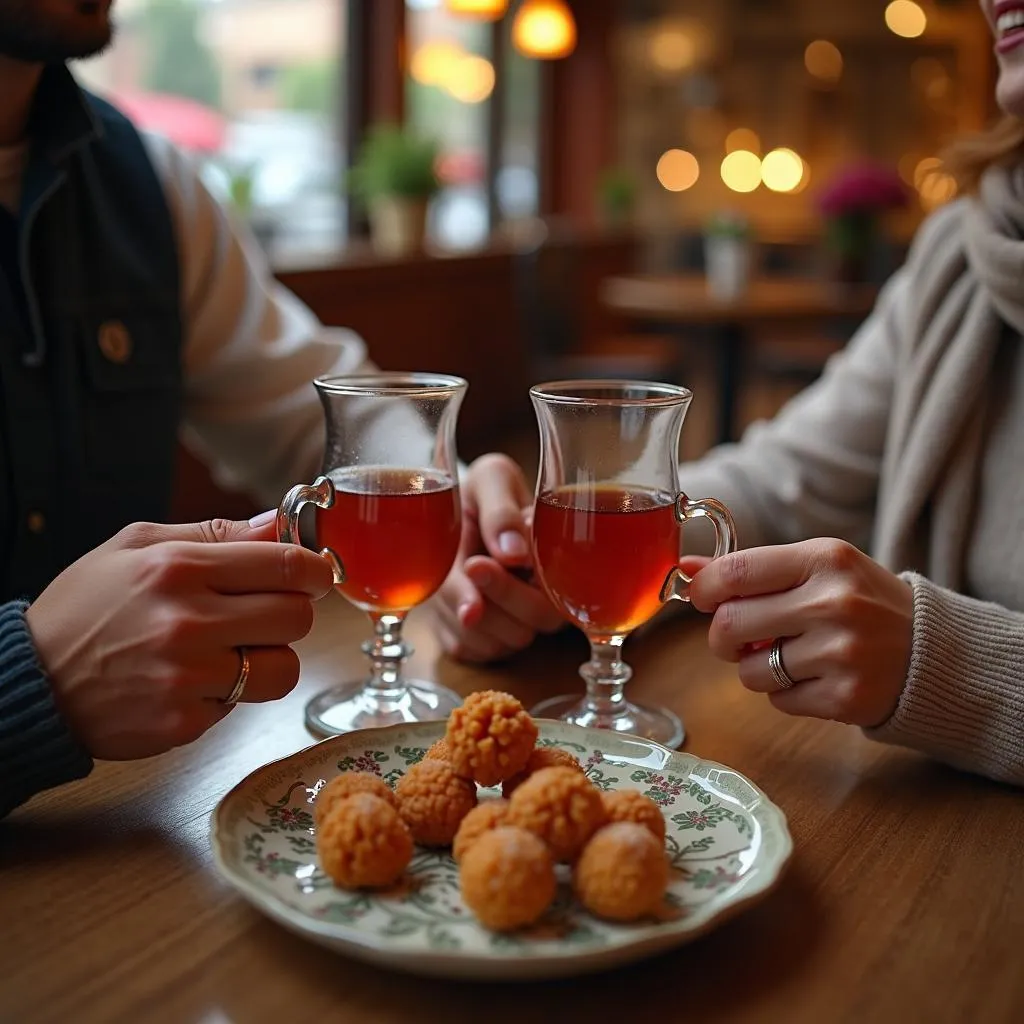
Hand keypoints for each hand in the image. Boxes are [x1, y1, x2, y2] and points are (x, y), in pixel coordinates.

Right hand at [26, 514, 333, 760]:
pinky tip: (193, 679)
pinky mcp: (184, 722)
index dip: (315, 569)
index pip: (287, 565)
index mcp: (178, 568)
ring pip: (284, 668)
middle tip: (269, 611)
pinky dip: (228, 692)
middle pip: (297, 617)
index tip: (315, 573)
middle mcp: (187, 622)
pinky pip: (242, 705)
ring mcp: (187, 677)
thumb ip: (214, 534)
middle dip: (294, 611)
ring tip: (235, 649)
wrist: (29, 681)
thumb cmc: (86, 606)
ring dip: (271, 658)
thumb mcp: (136, 546)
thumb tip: (279, 523)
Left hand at [430, 453, 562, 662]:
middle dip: (488, 603)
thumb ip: (503, 511)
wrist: (457, 506)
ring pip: (493, 644)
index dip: (512, 589)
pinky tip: (448, 591)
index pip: (550, 599)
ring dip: (461, 610)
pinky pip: (468, 651)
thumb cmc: (483, 490)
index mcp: (557, 563)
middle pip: (525, 630)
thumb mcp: (492, 479)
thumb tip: (515, 554)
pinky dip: (448, 624)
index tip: (477, 565)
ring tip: (452, 569)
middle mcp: (545, 601)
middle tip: (464, 568)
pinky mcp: (487, 641)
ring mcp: (518, 625)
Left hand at [689, 539, 912, 727]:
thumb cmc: (860, 601)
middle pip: (731, 624)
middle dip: (722, 636)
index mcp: (824, 559)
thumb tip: (685, 566)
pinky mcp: (845, 698)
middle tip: (737, 636)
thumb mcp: (816, 569)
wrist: (933, 651)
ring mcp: (841, 653)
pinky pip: (777, 700)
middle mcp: (834, 603)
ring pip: (748, 670)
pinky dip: (784, 692)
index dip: (705, 588)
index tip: (703, 598)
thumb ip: (752, 569)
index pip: (737, 571)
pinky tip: (814, 677)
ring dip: (753, 667)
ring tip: (785, 656)